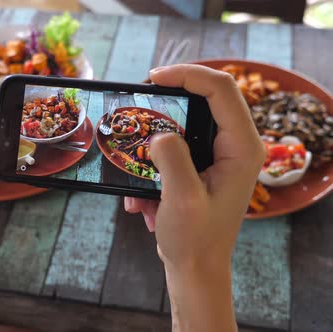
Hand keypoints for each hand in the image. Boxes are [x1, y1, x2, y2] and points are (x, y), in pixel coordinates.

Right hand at [125, 64, 264, 268]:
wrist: (196, 268)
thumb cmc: (195, 240)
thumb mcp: (181, 199)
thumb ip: (172, 158)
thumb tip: (159, 135)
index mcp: (242, 148)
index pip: (221, 89)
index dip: (187, 74)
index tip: (153, 78)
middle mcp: (236, 145)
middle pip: (204, 97)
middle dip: (167, 102)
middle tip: (138, 107)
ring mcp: (220, 155)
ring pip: (185, 121)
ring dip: (155, 140)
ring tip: (134, 164)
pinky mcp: (203, 164)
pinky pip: (174, 146)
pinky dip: (152, 164)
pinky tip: (140, 196)